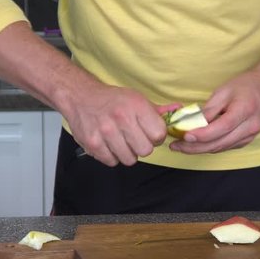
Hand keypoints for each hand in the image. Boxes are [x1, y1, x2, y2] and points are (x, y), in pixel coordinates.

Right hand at [63, 82, 178, 166]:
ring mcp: (106, 132)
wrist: (81, 97)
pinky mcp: (93, 144)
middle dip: (142, 147)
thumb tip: (179, 111)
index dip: (156, 137)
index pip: (159, 135)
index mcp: (136, 106)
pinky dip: (112, 156)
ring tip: (121, 141)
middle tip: (134, 139)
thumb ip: (157, 110)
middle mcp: (121, 119)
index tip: (149, 134)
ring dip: (127, 153)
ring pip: (129, 159)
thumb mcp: (136, 99)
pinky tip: (109, 144)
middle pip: (146, 150)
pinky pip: (112, 162)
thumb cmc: (112, 100)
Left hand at [169, 69, 259, 153]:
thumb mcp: (225, 90)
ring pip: (220, 148)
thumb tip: (192, 122)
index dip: (202, 135)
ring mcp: (250, 136)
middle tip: (175, 146)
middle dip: (194, 147)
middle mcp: (250, 127)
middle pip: (219, 143)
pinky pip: (225, 147)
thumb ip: (210, 108)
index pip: (221, 127)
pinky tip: (197, 144)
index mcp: (245, 110)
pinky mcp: (247, 140)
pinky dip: (210, 147)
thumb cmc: (247, 85)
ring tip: (181, 146)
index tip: (184, 136)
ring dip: (200, 149)